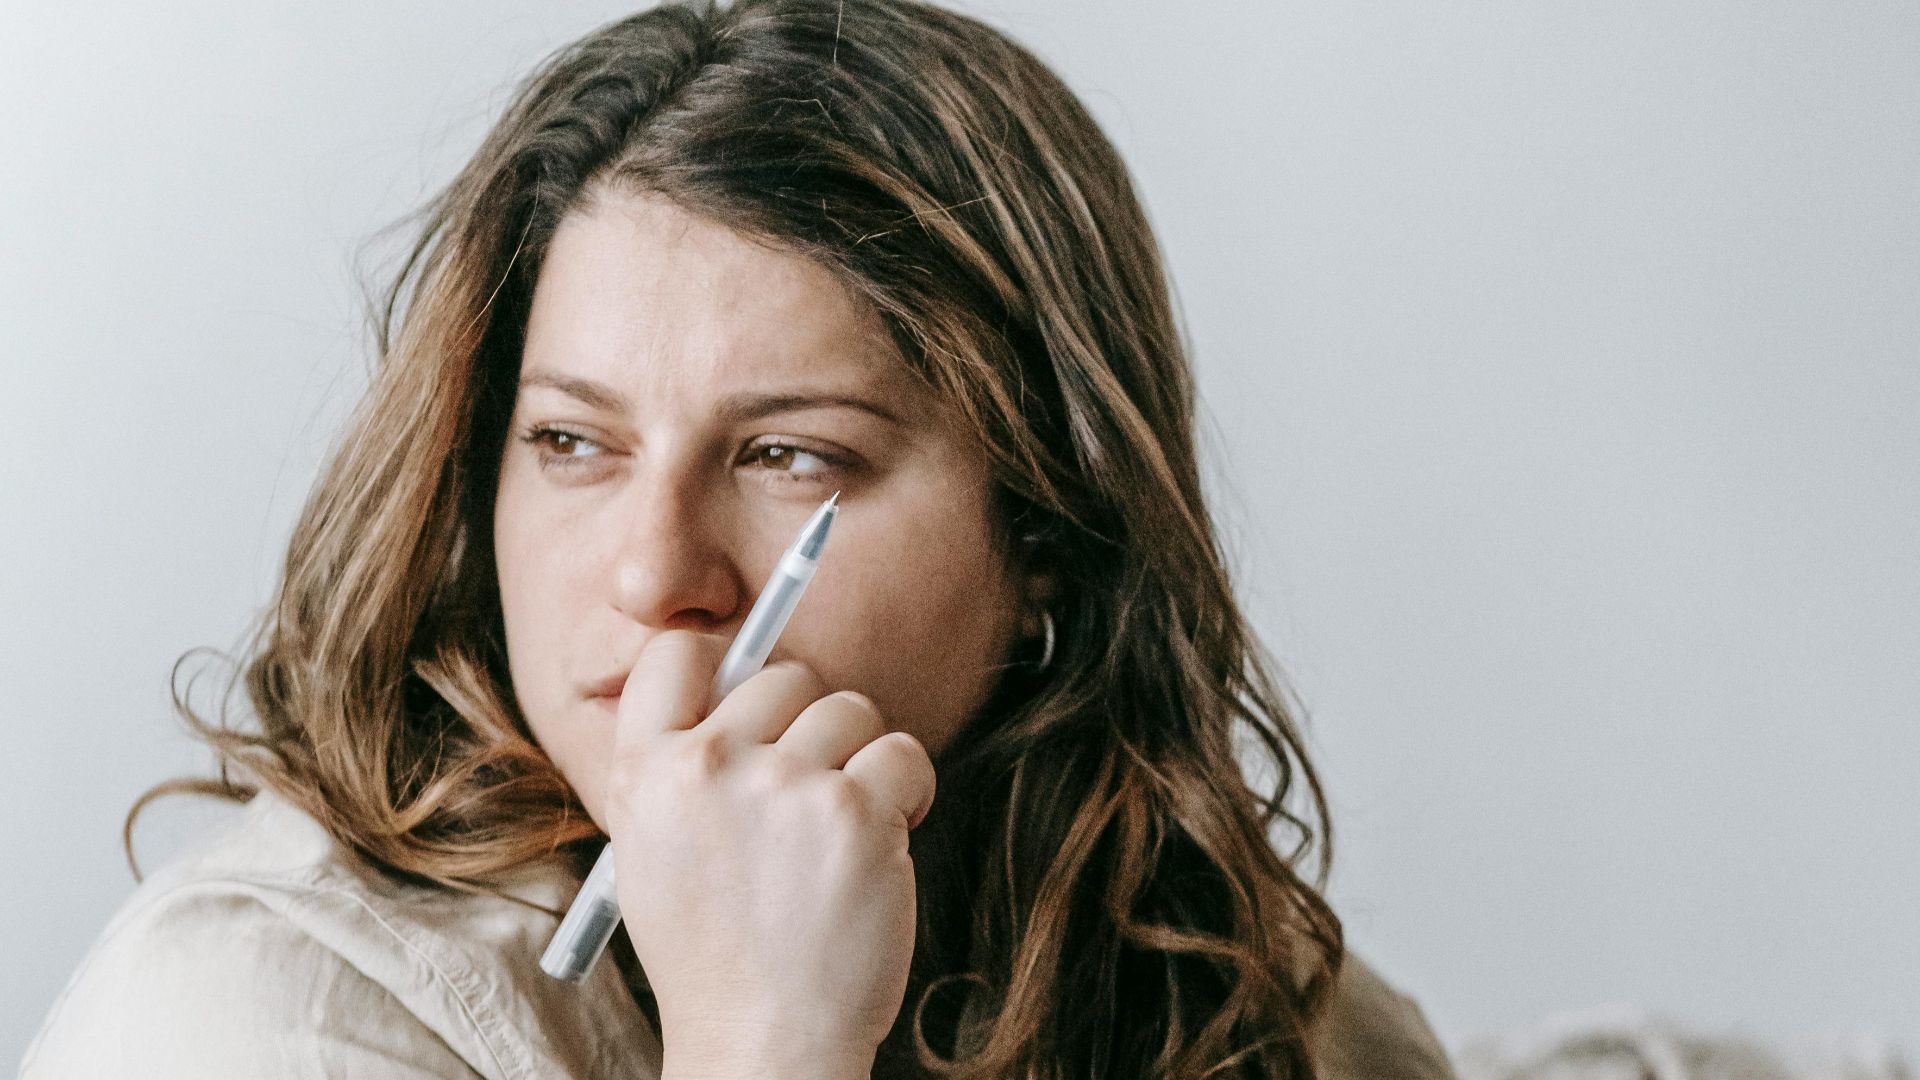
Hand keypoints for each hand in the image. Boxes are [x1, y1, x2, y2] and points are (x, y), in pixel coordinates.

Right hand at [605, 629, 936, 1076]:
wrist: (763, 1041)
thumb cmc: (717, 953)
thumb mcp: (656, 851)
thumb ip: (683, 766)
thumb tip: (741, 679)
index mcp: (647, 773)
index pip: (676, 653)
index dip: (724, 662)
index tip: (754, 700)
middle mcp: (711, 766)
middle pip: (785, 676)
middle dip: (811, 725)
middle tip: (810, 793)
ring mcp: (786, 785)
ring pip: (851, 709)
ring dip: (862, 759)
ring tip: (844, 828)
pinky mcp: (857, 812)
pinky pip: (903, 751)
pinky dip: (909, 790)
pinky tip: (885, 839)